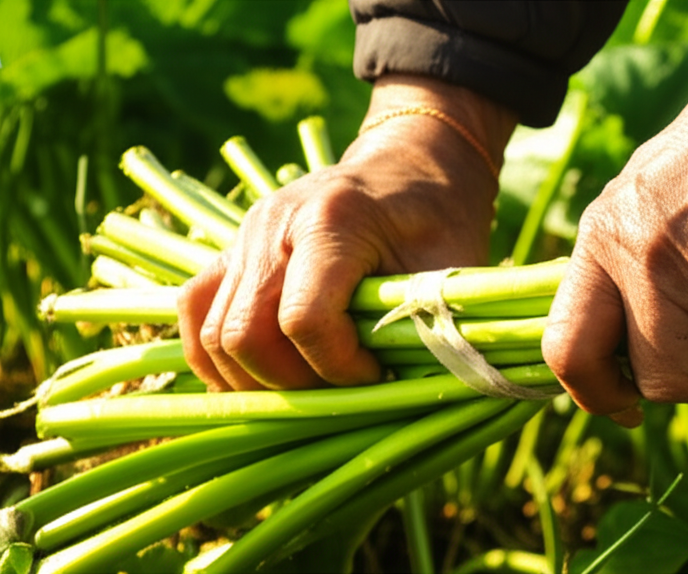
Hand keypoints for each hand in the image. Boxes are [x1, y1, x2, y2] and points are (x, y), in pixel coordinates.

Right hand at [178, 76, 516, 390]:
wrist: (409, 165)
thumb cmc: (440, 216)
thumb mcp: (451, 266)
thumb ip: (430, 324)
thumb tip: (412, 396)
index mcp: (331, 221)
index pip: (303, 320)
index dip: (337, 367)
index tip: (376, 374)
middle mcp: (272, 226)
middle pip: (243, 335)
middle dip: (292, 384)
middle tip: (342, 389)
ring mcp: (244, 237)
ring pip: (210, 334)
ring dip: (256, 380)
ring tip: (310, 385)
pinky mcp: (232, 251)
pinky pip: (196, 311)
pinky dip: (216, 357)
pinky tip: (261, 377)